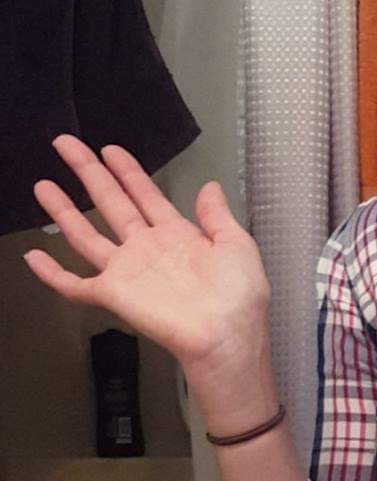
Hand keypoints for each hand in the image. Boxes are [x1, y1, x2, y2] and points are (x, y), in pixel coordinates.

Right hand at [20, 134, 270, 378]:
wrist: (227, 336)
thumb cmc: (239, 298)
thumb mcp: (236, 244)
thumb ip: (217, 215)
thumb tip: (210, 187)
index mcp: (176, 235)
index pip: (145, 194)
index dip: (127, 171)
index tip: (110, 150)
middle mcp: (147, 249)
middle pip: (109, 202)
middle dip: (88, 171)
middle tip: (66, 145)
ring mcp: (128, 271)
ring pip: (86, 235)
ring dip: (63, 211)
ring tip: (42, 185)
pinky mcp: (115, 295)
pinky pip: (76, 285)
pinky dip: (52, 274)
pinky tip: (33, 258)